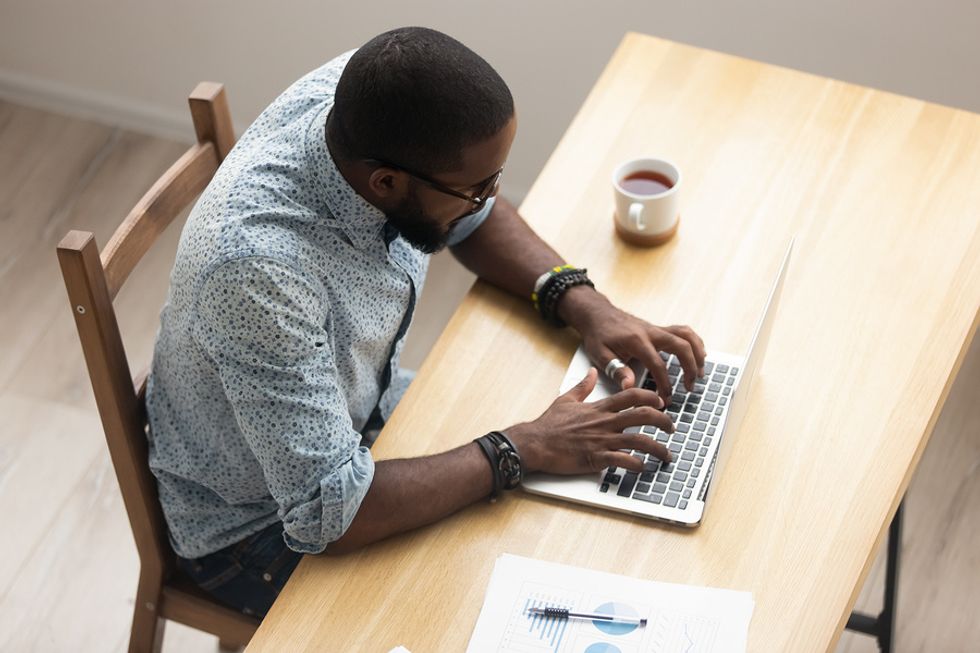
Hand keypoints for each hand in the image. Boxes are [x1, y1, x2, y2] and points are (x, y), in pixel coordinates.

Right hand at [506, 368, 672, 475]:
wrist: (534, 443)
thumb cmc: (549, 424)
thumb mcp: (566, 399)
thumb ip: (583, 386)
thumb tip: (592, 373)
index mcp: (599, 408)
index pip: (631, 395)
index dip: (651, 397)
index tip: (661, 401)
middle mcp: (605, 422)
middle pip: (642, 415)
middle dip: (663, 421)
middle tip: (672, 428)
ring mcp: (602, 440)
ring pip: (639, 441)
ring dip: (658, 448)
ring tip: (667, 455)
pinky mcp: (596, 458)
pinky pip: (623, 461)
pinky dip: (637, 465)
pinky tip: (644, 468)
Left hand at [558, 287, 705, 404]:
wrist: (598, 314)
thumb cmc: (598, 335)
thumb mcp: (601, 355)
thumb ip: (617, 370)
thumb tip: (629, 386)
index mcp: (637, 340)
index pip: (658, 364)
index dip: (664, 383)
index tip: (666, 398)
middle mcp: (651, 332)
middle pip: (681, 346)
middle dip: (690, 368)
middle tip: (690, 387)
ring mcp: (657, 328)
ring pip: (687, 336)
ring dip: (697, 353)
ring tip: (701, 372)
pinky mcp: (659, 328)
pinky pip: (684, 332)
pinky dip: (694, 343)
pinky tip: (698, 355)